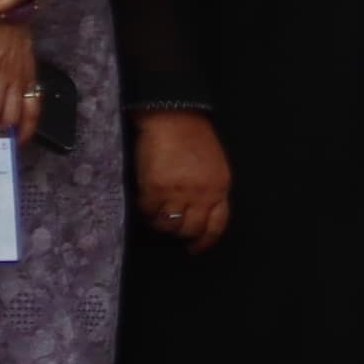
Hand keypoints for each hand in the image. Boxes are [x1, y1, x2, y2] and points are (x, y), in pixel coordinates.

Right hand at [136, 111, 233, 250]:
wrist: (174, 116)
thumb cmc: (193, 137)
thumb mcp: (214, 166)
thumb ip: (210, 190)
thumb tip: (198, 213)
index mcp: (219, 188)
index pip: (216, 225)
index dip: (205, 241)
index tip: (194, 248)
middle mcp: (202, 193)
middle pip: (190, 228)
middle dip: (179, 232)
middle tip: (169, 227)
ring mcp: (178, 191)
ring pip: (168, 224)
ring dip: (159, 223)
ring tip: (155, 215)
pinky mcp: (155, 187)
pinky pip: (148, 211)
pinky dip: (144, 211)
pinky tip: (143, 204)